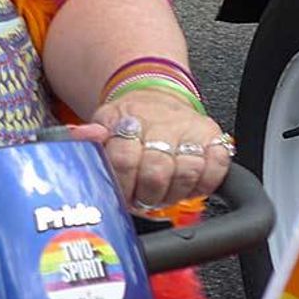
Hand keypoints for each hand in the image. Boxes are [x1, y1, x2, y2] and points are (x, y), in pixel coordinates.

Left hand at [78, 91, 231, 209]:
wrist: (156, 99)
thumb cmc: (128, 122)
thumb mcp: (101, 126)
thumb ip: (86, 137)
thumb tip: (82, 136)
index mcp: (127, 119)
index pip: (123, 159)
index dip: (122, 186)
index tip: (120, 197)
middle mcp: (161, 122)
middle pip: (156, 171)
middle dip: (146, 196)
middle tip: (140, 200)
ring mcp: (190, 130)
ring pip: (187, 174)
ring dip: (172, 194)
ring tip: (160, 195)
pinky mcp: (214, 137)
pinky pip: (216, 168)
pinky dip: (202, 185)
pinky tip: (186, 186)